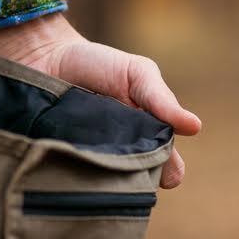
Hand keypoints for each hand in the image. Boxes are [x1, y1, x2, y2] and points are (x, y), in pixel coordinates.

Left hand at [0, 13, 200, 187]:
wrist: (43, 55)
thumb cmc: (96, 63)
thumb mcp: (135, 73)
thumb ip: (160, 97)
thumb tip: (194, 127)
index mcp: (143, 136)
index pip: (163, 165)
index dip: (166, 169)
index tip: (167, 173)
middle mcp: (117, 153)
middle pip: (135, 179)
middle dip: (138, 180)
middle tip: (136, 177)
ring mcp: (87, 160)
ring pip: (104, 183)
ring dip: (106, 181)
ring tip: (105, 173)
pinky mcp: (56, 161)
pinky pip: (69, 177)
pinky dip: (73, 176)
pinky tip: (74, 170)